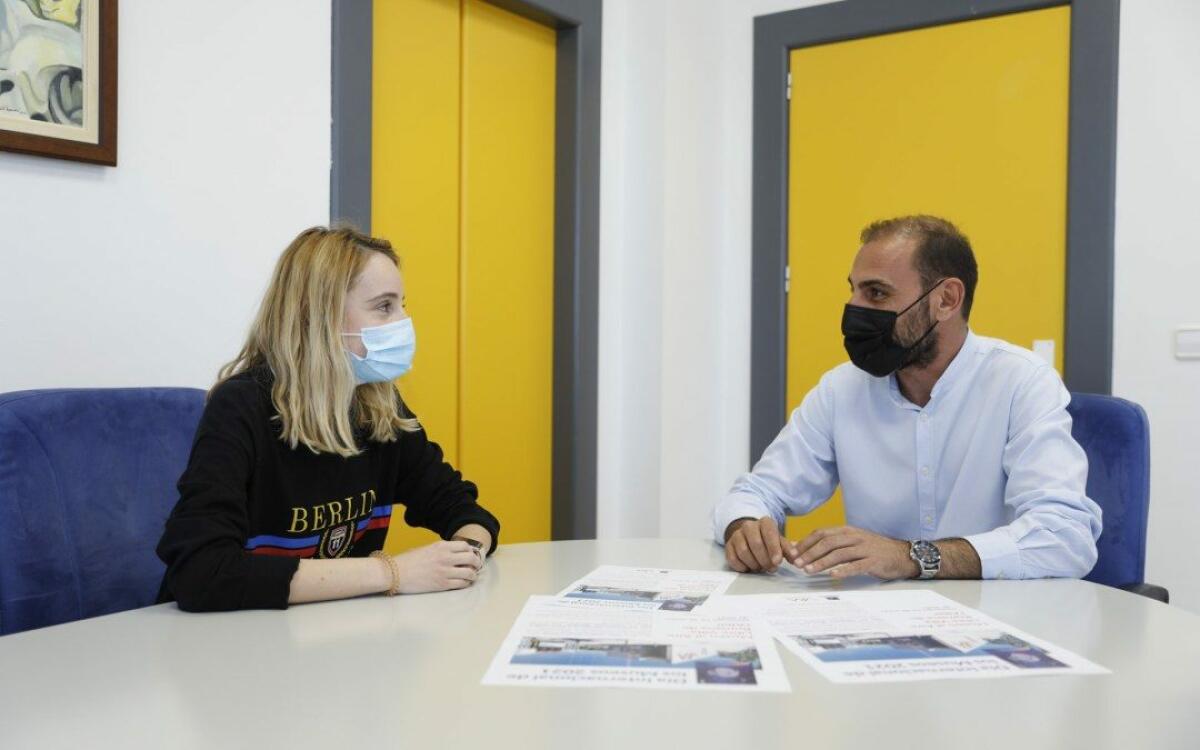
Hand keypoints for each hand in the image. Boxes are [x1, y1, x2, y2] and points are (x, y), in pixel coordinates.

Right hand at [391, 540, 481, 593]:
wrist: (395, 573)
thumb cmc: (409, 561)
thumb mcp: (427, 549)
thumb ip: (442, 550)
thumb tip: (456, 554)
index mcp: (441, 546)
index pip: (466, 546)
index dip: (471, 551)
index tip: (471, 556)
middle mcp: (446, 557)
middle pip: (471, 558)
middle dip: (476, 563)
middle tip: (475, 566)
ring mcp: (445, 572)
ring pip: (470, 573)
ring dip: (473, 575)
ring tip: (471, 576)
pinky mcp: (442, 584)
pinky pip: (462, 584)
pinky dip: (466, 583)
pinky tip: (463, 583)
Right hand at [724, 517, 785, 572]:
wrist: (749, 535)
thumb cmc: (767, 540)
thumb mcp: (780, 541)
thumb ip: (788, 549)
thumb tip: (795, 557)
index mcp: (764, 522)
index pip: (769, 533)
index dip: (773, 548)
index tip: (778, 561)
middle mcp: (749, 526)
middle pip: (756, 544)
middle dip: (765, 559)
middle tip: (771, 568)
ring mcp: (737, 535)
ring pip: (743, 552)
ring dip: (754, 564)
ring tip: (761, 568)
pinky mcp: (728, 546)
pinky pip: (733, 558)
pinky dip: (742, 566)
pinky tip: (749, 568)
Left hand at [785, 526, 918, 579]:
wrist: (902, 555)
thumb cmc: (873, 550)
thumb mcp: (851, 543)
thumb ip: (830, 544)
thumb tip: (803, 546)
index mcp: (847, 531)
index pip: (821, 533)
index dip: (805, 542)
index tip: (792, 553)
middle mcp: (855, 537)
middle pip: (828, 542)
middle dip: (810, 553)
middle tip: (797, 563)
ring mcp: (865, 548)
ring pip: (839, 554)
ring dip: (822, 562)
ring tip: (809, 571)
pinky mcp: (874, 561)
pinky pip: (856, 565)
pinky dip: (843, 570)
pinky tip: (833, 575)